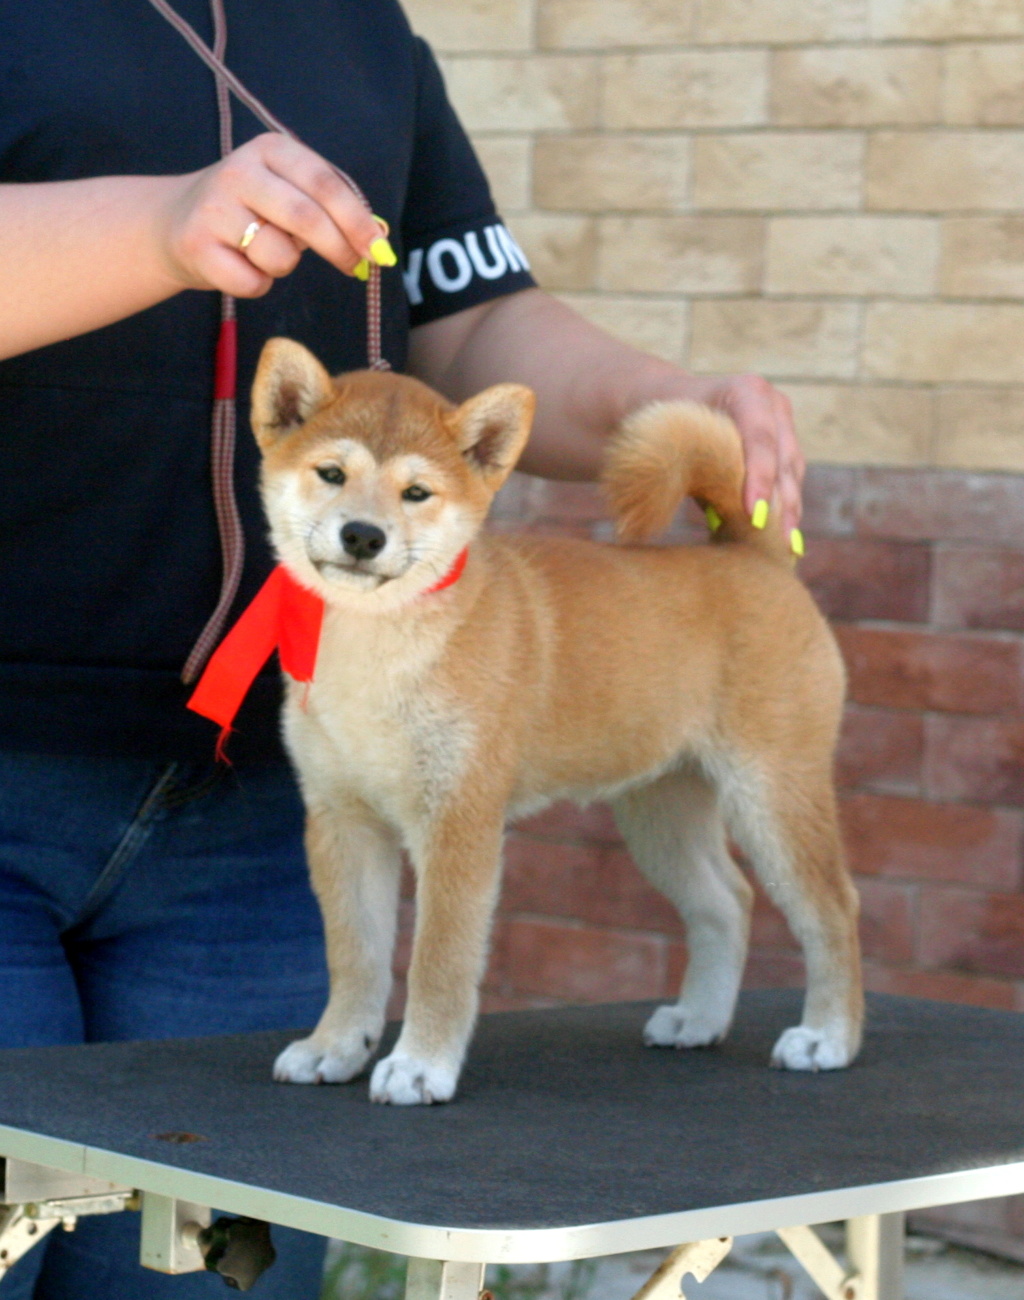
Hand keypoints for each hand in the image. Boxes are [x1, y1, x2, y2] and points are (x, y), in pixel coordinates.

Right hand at [155, 132, 391, 297]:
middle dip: (339, 248)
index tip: (379, 250)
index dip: (357, 221)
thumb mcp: (289, 192)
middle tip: (354, 267)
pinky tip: (240, 266)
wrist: (176, 221)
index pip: (325, 184)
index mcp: (271, 149)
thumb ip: (330, 208)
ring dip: (286, 265)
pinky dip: (258, 284)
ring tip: (263, 251)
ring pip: (280, 256)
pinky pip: (252, 282)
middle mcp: (240, 172)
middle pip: (307, 217)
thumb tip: (378, 242)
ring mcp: (215, 209)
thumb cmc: (252, 211)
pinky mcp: (197, 246)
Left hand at [681, 372, 804, 540]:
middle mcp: (772, 405)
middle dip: (783, 503)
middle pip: (784, 459)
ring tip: (787, 548)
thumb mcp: (673, 436)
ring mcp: (783, 425)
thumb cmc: (667, 420)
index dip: (760, 476)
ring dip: (790, 511)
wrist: (671, 401)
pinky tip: (782, 540)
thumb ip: (691, 465)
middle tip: (781, 543)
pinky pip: (788, 482)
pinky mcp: (783, 448)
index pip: (759, 437)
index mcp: (745, 392)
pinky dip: (785, 509)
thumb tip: (706, 517)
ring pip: (792, 473)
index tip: (755, 513)